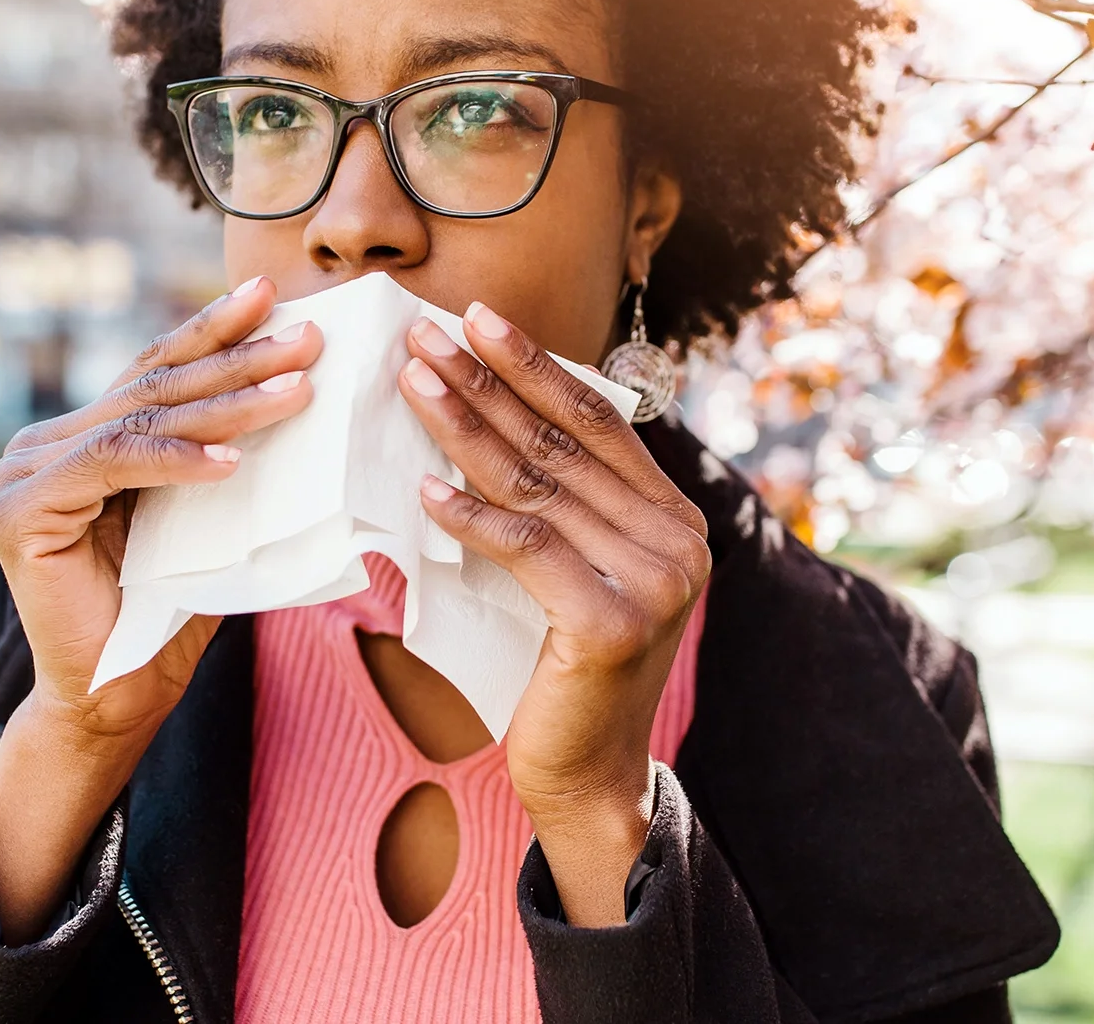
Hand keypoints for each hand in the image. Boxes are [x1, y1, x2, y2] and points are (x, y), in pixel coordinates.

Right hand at [0, 275, 320, 939]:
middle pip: (154, 385)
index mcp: (79, 439)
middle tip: (307, 337)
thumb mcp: (204, 518)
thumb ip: (220, 459)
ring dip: (228, 402)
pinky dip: (179, 460)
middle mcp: (42, 445)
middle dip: (238, 358)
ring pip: (142, 418)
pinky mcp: (21, 510)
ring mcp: (24, 473)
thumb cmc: (167, 614)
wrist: (114, 700)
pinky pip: (114, 464)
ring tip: (297, 390)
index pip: (155, 371)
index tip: (271, 295)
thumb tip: (298, 393)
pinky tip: (236, 460)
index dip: (214, 331)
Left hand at [398, 303, 709, 925]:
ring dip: (467, 428)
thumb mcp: (577, 570)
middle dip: (490, 382)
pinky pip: (526, 548)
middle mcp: (679, 542)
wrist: (587, 774)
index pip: (599, 421)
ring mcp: (654, 581)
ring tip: (414, 385)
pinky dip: (469, 515)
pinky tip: (423, 486)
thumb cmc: (566, 668)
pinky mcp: (612, 622)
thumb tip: (494, 415)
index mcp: (675, 519)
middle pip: (564, 443)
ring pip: (538, 486)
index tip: (479, 319)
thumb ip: (565, 505)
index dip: (536, 367)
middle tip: (428, 335)